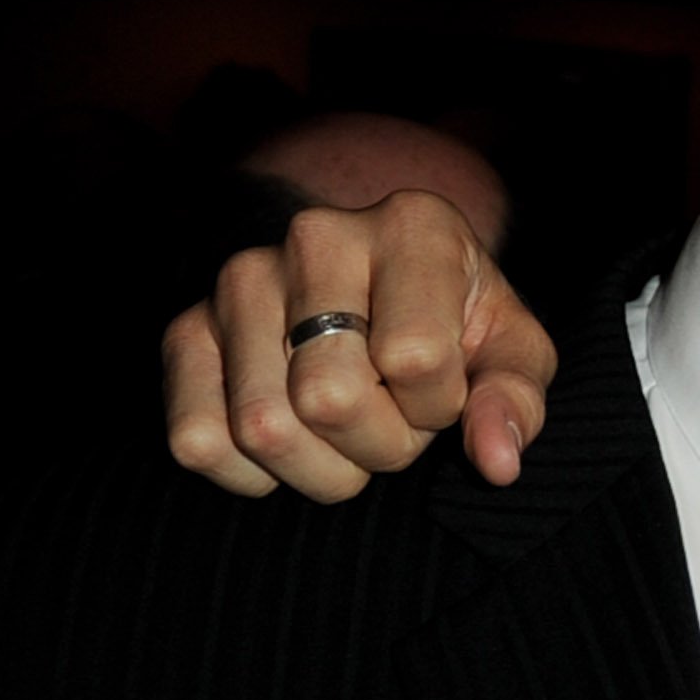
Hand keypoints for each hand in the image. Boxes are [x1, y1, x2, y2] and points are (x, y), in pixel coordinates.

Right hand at [161, 192, 555, 500]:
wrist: (385, 300)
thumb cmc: (459, 330)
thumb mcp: (511, 354)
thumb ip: (512, 401)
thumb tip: (497, 461)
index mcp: (412, 225)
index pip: (415, 358)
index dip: (438, 405)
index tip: (442, 389)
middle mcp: (314, 236)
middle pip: (329, 399)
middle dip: (380, 444)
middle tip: (395, 418)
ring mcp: (239, 281)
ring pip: (263, 429)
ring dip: (322, 466)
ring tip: (350, 424)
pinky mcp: (186, 331)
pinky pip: (197, 442)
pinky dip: (253, 475)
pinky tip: (296, 439)